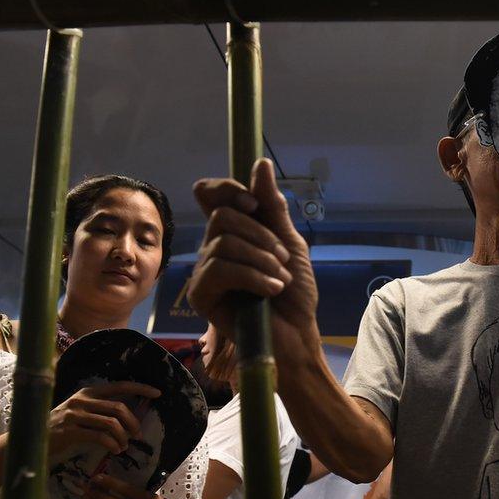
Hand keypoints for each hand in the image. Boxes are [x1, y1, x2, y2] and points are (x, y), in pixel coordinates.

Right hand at [48, 382, 159, 455]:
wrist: (31, 439)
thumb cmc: (60, 427)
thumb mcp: (80, 412)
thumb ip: (99, 410)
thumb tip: (128, 417)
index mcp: (88, 392)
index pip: (119, 386)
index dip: (140, 388)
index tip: (158, 393)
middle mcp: (82, 400)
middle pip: (118, 407)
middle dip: (133, 422)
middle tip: (137, 435)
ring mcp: (75, 415)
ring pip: (111, 423)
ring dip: (123, 437)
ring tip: (124, 446)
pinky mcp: (70, 430)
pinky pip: (100, 436)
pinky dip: (112, 444)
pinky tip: (115, 451)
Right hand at [188, 158, 319, 368]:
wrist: (297, 334)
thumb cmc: (295, 294)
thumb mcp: (290, 243)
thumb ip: (273, 207)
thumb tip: (260, 164)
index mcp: (234, 232)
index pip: (212, 194)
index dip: (227, 189)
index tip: (254, 203)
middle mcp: (214, 247)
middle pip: (223, 216)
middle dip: (261, 235)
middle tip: (282, 260)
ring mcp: (205, 271)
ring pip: (224, 242)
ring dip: (262, 259)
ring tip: (280, 280)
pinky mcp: (201, 294)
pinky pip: (221, 269)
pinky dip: (253, 276)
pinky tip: (271, 290)